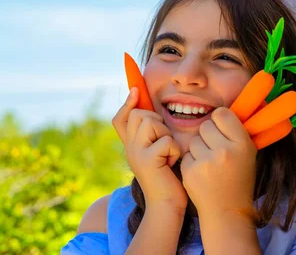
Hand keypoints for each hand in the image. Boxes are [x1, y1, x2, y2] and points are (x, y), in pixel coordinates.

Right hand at [112, 88, 187, 212]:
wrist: (167, 206)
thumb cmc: (169, 179)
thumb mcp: (159, 153)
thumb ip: (154, 135)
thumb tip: (156, 112)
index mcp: (131, 146)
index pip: (121, 118)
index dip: (127, 103)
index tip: (136, 89)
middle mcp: (129, 148)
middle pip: (139, 114)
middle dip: (157, 122)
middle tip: (164, 143)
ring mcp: (135, 153)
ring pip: (151, 122)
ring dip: (166, 135)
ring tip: (169, 154)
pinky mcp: (147, 160)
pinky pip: (165, 140)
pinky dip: (175, 150)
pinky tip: (173, 164)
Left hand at [180, 107, 256, 218]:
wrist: (227, 211)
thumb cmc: (238, 179)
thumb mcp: (247, 154)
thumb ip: (235, 132)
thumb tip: (220, 109)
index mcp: (242, 144)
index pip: (222, 114)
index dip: (219, 121)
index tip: (221, 130)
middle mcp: (224, 151)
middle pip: (205, 125)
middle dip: (208, 135)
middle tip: (215, 150)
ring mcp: (206, 162)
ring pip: (194, 139)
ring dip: (198, 148)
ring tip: (209, 163)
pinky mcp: (190, 171)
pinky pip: (186, 154)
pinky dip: (191, 161)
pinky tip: (201, 173)